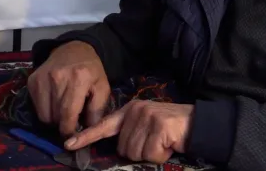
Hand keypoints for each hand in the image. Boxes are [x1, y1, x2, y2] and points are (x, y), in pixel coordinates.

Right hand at [28, 41, 110, 136]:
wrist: (73, 49)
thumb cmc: (91, 70)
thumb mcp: (102, 87)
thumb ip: (97, 110)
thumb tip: (87, 131)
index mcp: (78, 78)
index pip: (68, 113)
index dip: (69, 129)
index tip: (72, 136)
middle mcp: (57, 77)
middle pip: (55, 116)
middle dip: (63, 123)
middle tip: (70, 119)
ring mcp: (42, 78)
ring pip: (44, 115)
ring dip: (53, 118)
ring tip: (63, 108)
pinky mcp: (32, 80)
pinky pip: (36, 107)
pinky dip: (45, 109)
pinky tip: (54, 100)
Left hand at [65, 100, 193, 163]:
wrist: (197, 123)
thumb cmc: (169, 129)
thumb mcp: (146, 125)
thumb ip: (129, 132)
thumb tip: (118, 148)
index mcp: (129, 110)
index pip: (104, 125)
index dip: (86, 136)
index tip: (68, 144)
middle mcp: (135, 111)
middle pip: (123, 148)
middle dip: (139, 152)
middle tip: (155, 143)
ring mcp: (147, 117)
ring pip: (135, 153)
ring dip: (151, 154)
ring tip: (163, 143)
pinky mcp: (159, 126)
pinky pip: (150, 154)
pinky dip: (161, 155)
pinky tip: (169, 144)